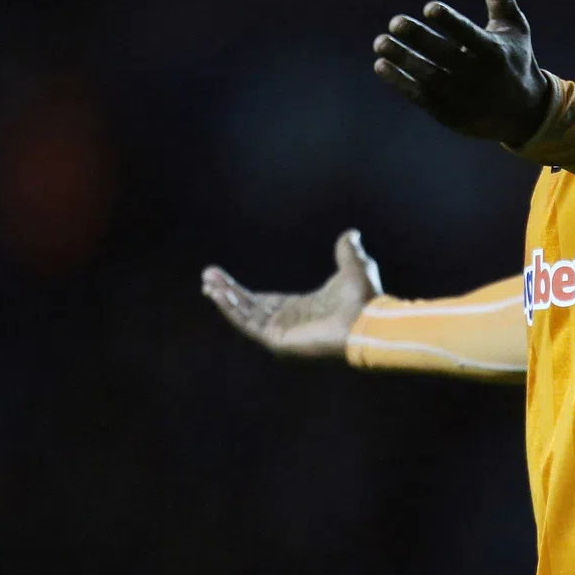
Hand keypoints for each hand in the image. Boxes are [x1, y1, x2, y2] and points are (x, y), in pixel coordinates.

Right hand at [201, 229, 381, 358]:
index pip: (263, 301)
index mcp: (300, 308)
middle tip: (207, 275)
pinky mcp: (279, 340)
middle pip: (249, 306)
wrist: (367, 320)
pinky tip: (219, 294)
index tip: (221, 277)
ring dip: (226, 298)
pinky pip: (249, 324)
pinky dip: (233, 309)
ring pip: (245, 315)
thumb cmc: (364, 298)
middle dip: (227, 291)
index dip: (241, 290)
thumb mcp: (354, 266)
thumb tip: (350, 234)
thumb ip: (347, 251)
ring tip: (208, 283)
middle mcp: (288, 322)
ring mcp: (282, 332)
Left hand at [373, 0, 553, 146]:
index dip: (449, 22)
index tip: (429, 7)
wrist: (521, 114)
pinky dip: (399, 82)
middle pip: (444, 55)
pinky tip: (381, 65)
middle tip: (394, 22)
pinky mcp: (448, 113)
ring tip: (380, 42)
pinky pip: (420, 96)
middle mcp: (478, 76)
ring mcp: (461, 97)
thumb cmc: (514, 60)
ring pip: (428, 76)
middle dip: (419, 39)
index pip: (469, 35)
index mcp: (494, 52)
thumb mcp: (513, 29)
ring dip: (402, 60)